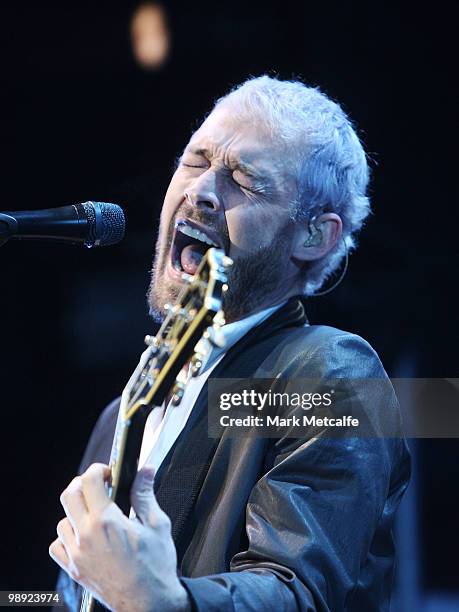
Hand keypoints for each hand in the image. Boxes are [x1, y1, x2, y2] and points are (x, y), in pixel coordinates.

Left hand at [49, 463, 189, 611]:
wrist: (149, 603)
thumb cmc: (155, 568)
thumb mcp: (157, 524)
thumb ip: (145, 494)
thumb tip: (145, 471)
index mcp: (107, 522)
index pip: (89, 481)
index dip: (99, 470)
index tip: (108, 472)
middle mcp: (87, 536)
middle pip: (69, 494)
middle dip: (84, 484)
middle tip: (99, 486)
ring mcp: (77, 554)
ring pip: (62, 519)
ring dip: (76, 510)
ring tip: (95, 513)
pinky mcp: (74, 569)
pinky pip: (58, 545)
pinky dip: (67, 536)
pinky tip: (83, 536)